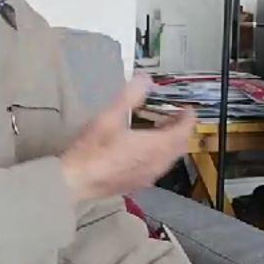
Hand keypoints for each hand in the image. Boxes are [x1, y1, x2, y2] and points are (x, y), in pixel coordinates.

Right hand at [60, 75, 196, 203]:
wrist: (76, 181)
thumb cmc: (93, 149)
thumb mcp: (109, 116)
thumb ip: (130, 96)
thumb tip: (146, 79)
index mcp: (156, 147)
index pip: (184, 132)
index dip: (188, 118)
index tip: (185, 107)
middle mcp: (158, 164)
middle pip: (180, 146)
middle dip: (180, 130)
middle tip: (172, 115)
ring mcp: (149, 177)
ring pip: (170, 158)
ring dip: (170, 143)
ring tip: (159, 128)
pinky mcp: (138, 184)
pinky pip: (158, 167)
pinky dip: (160, 154)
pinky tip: (144, 148)